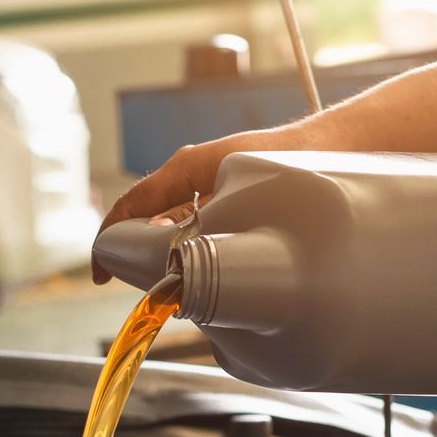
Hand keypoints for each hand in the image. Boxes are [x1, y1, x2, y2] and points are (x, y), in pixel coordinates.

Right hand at [93, 125, 301, 281]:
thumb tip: (169, 262)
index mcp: (184, 168)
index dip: (110, 242)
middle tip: (153, 289)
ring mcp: (208, 185)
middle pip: (149, 220)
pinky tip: (210, 270)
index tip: (102, 274)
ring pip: (174, 226)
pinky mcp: (227, 196)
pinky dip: (194, 249)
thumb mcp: (235, 201)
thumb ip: (196, 229)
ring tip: (182, 283)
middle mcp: (190, 174)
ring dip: (171, 254)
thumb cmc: (289, 164)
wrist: (335, 147)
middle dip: (143, 254)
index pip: (131, 206)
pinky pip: (197, 226)